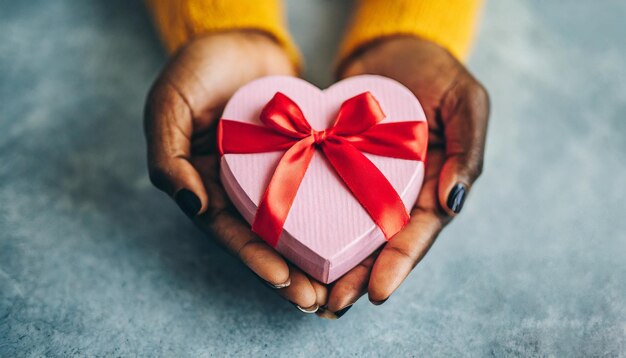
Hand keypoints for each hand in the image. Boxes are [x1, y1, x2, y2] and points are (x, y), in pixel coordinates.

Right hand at [144, 31, 326, 311]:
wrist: (243, 38)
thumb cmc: (199, 67)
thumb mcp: (169, 103)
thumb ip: (167, 154)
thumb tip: (190, 205)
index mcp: (204, 184)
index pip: (227, 231)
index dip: (253, 257)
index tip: (283, 279)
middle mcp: (239, 187)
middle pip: (264, 238)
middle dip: (288, 271)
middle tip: (315, 300)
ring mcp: (273, 175)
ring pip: (294, 223)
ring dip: (313, 254)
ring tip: (336, 284)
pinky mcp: (303, 158)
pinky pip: (317, 189)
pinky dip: (331, 214)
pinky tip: (353, 236)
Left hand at [319, 37, 488, 317]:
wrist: (393, 50)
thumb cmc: (437, 72)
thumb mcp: (465, 102)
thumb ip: (467, 148)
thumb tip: (454, 200)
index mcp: (434, 186)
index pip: (419, 233)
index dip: (400, 264)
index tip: (378, 292)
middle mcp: (399, 193)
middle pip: (379, 244)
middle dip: (358, 277)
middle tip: (331, 304)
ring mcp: (366, 183)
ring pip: (349, 232)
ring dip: (331, 263)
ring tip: (309, 292)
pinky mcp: (336, 168)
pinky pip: (324, 199)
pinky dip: (311, 225)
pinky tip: (291, 247)